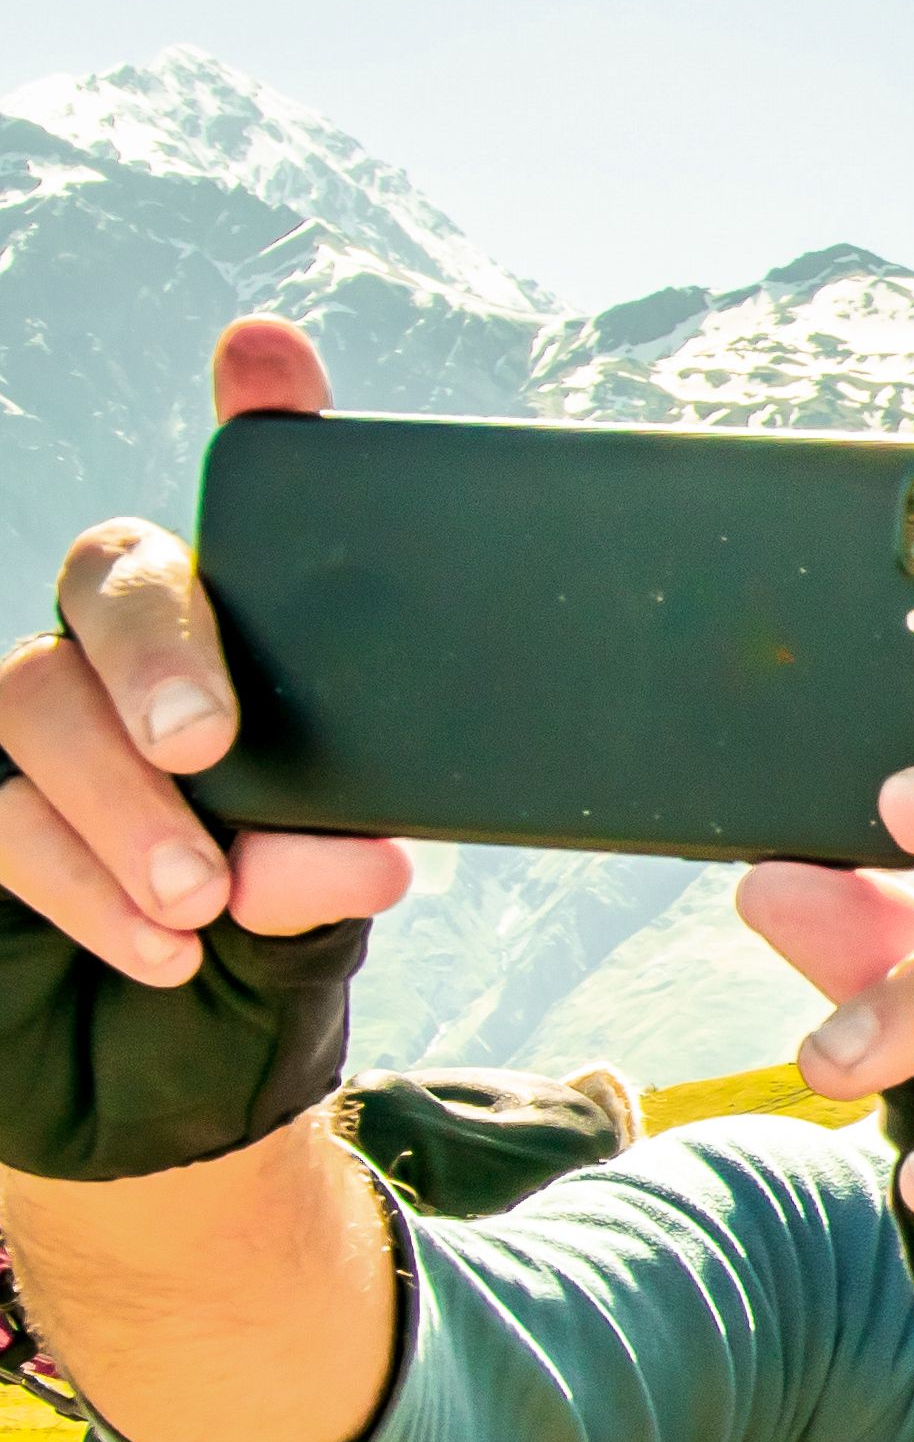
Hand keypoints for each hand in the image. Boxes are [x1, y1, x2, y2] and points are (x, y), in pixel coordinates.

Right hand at [0, 320, 412, 979]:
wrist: (162, 1083)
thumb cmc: (259, 970)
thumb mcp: (324, 925)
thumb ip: (328, 880)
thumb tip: (354, 857)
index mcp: (256, 645)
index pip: (260, 504)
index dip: (263, 415)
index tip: (268, 358)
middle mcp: (138, 653)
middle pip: (114, 576)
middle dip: (157, 651)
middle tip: (208, 748)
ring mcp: (44, 718)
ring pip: (31, 689)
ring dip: (115, 795)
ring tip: (199, 897)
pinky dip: (73, 872)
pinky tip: (159, 940)